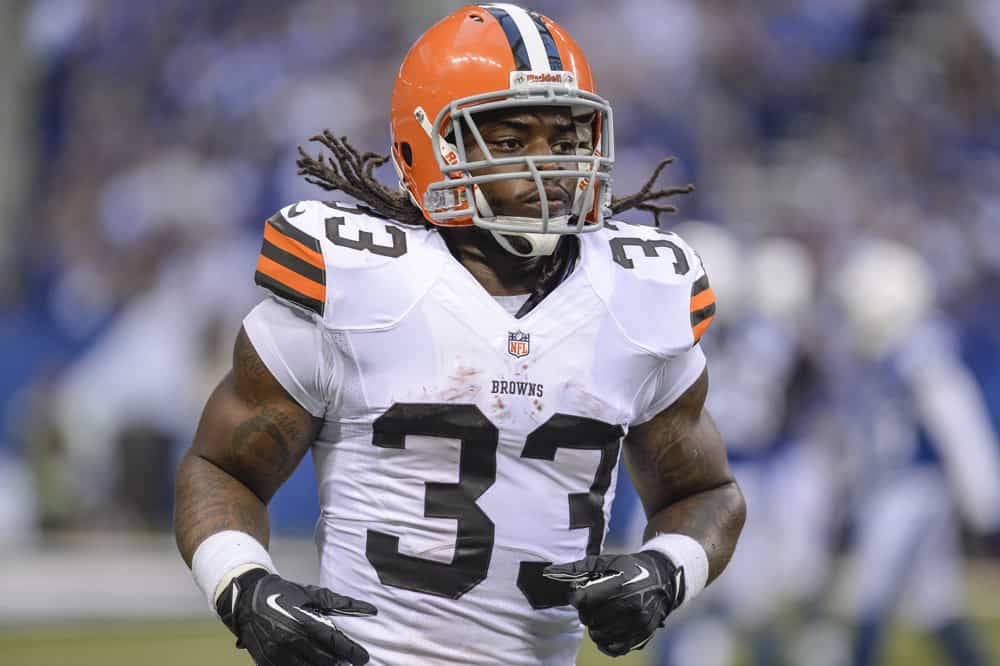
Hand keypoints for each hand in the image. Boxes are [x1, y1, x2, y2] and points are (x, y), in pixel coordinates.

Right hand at [216, 568, 376, 665]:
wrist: (248, 600)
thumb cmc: (284, 594)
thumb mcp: (312, 594)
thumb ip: (341, 603)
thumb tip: (371, 609)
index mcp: (305, 622)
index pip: (335, 643)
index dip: (352, 652)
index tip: (363, 658)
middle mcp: (292, 640)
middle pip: (324, 661)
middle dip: (338, 663)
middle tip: (347, 662)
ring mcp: (278, 654)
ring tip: (332, 664)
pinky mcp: (267, 662)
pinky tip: (311, 665)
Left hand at [543, 551, 683, 656]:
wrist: (661, 579)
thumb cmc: (628, 567)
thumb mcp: (604, 561)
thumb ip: (577, 568)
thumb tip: (549, 572)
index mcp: (619, 585)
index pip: (583, 601)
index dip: (576, 599)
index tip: (578, 596)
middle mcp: (630, 605)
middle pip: (589, 619)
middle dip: (585, 613)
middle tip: (590, 607)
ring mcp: (637, 622)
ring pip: (600, 635)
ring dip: (594, 628)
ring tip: (598, 618)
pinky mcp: (642, 635)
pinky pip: (616, 648)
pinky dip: (606, 644)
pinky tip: (605, 633)